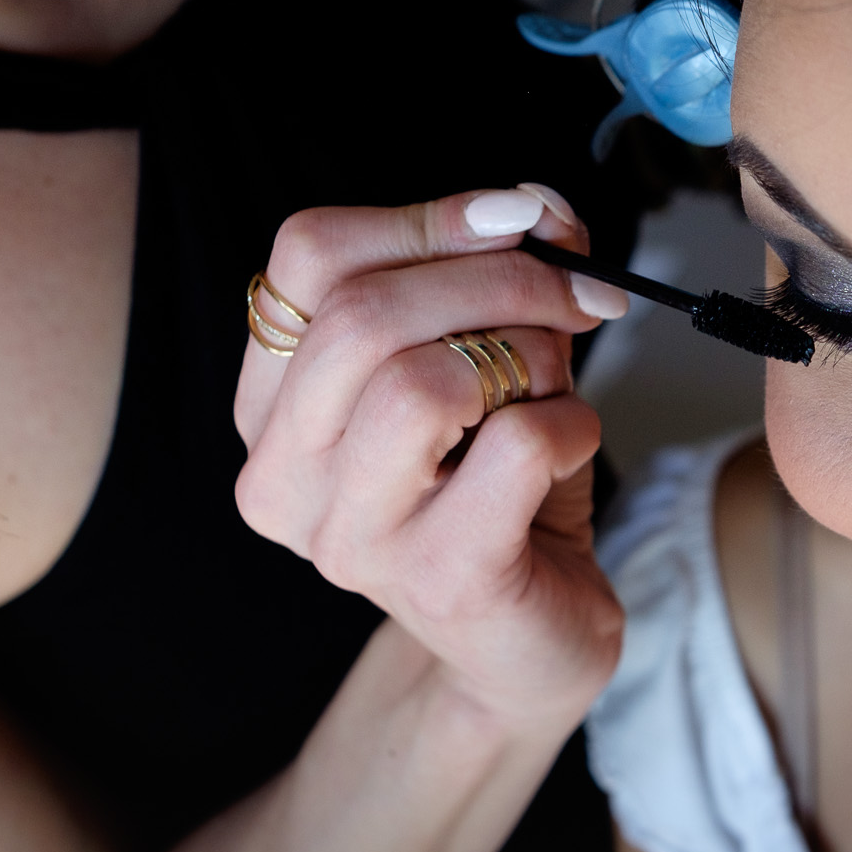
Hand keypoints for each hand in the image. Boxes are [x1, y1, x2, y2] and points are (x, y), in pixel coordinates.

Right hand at [234, 184, 632, 730]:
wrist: (525, 644)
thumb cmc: (499, 496)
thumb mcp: (491, 368)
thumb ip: (499, 282)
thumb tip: (536, 207)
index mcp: (273, 408)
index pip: (308, 258)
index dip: (428, 216)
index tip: (522, 219)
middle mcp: (285, 476)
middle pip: (361, 313)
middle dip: (498, 278)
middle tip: (578, 293)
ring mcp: (353, 538)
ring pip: (422, 382)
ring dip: (528, 356)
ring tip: (554, 387)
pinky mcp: (441, 578)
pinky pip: (515, 446)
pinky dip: (572, 424)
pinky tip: (570, 448)